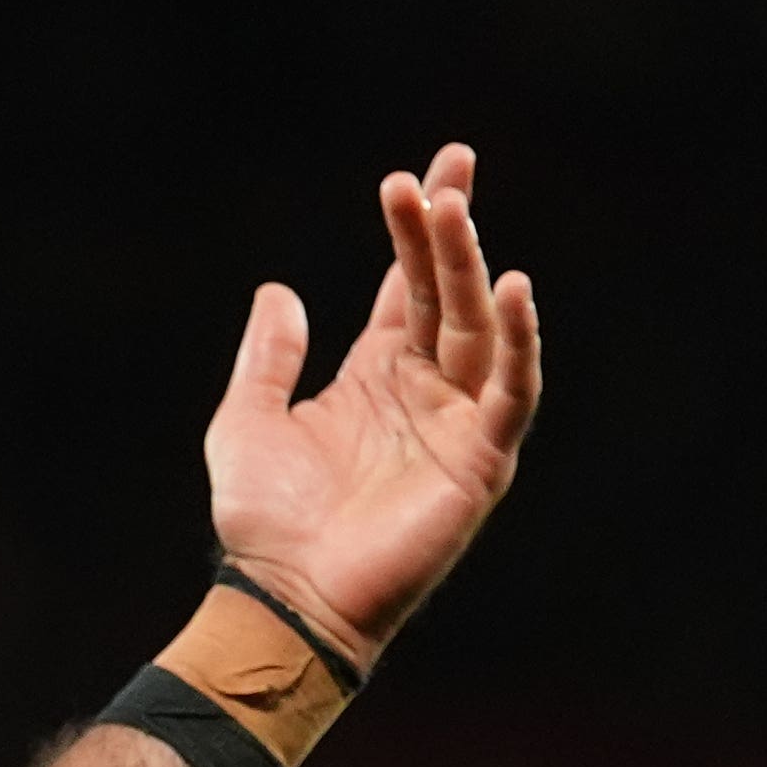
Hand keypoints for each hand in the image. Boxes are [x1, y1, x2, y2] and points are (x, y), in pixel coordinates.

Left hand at [201, 144, 543, 669]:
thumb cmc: (266, 521)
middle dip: (447, 231)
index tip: (419, 174)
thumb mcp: (247, 419)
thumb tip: (279, 290)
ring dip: (468, 267)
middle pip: (444, 294)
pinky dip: (518, 341)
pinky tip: (512, 289)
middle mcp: (423, 391)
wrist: (284, 595)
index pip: (405, 287)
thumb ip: (268, 356)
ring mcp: (456, 424)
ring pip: (476, 328)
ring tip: (451, 209)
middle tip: (445, 170)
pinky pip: (510, 390)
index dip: (415, 232)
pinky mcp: (480, 461)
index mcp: (375, 376)